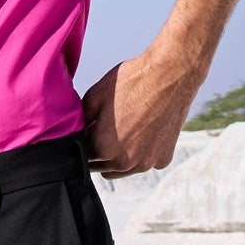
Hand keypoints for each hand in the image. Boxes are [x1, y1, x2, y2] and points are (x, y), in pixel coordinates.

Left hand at [80, 51, 198, 177]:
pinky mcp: (163, 159)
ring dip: (117, 157)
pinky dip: (140, 154)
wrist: (171, 75)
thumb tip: (74, 131)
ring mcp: (146, 163)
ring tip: (121, 130)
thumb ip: (81, 120)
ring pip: (122, 170)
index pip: (83, 156)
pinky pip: (144, 163)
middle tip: (102, 130)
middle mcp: (125, 162)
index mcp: (104, 148)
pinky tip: (142, 132)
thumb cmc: (132, 81)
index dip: (82, 142)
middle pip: (101, 167)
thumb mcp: (96, 95)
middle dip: (98, 152)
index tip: (86, 131)